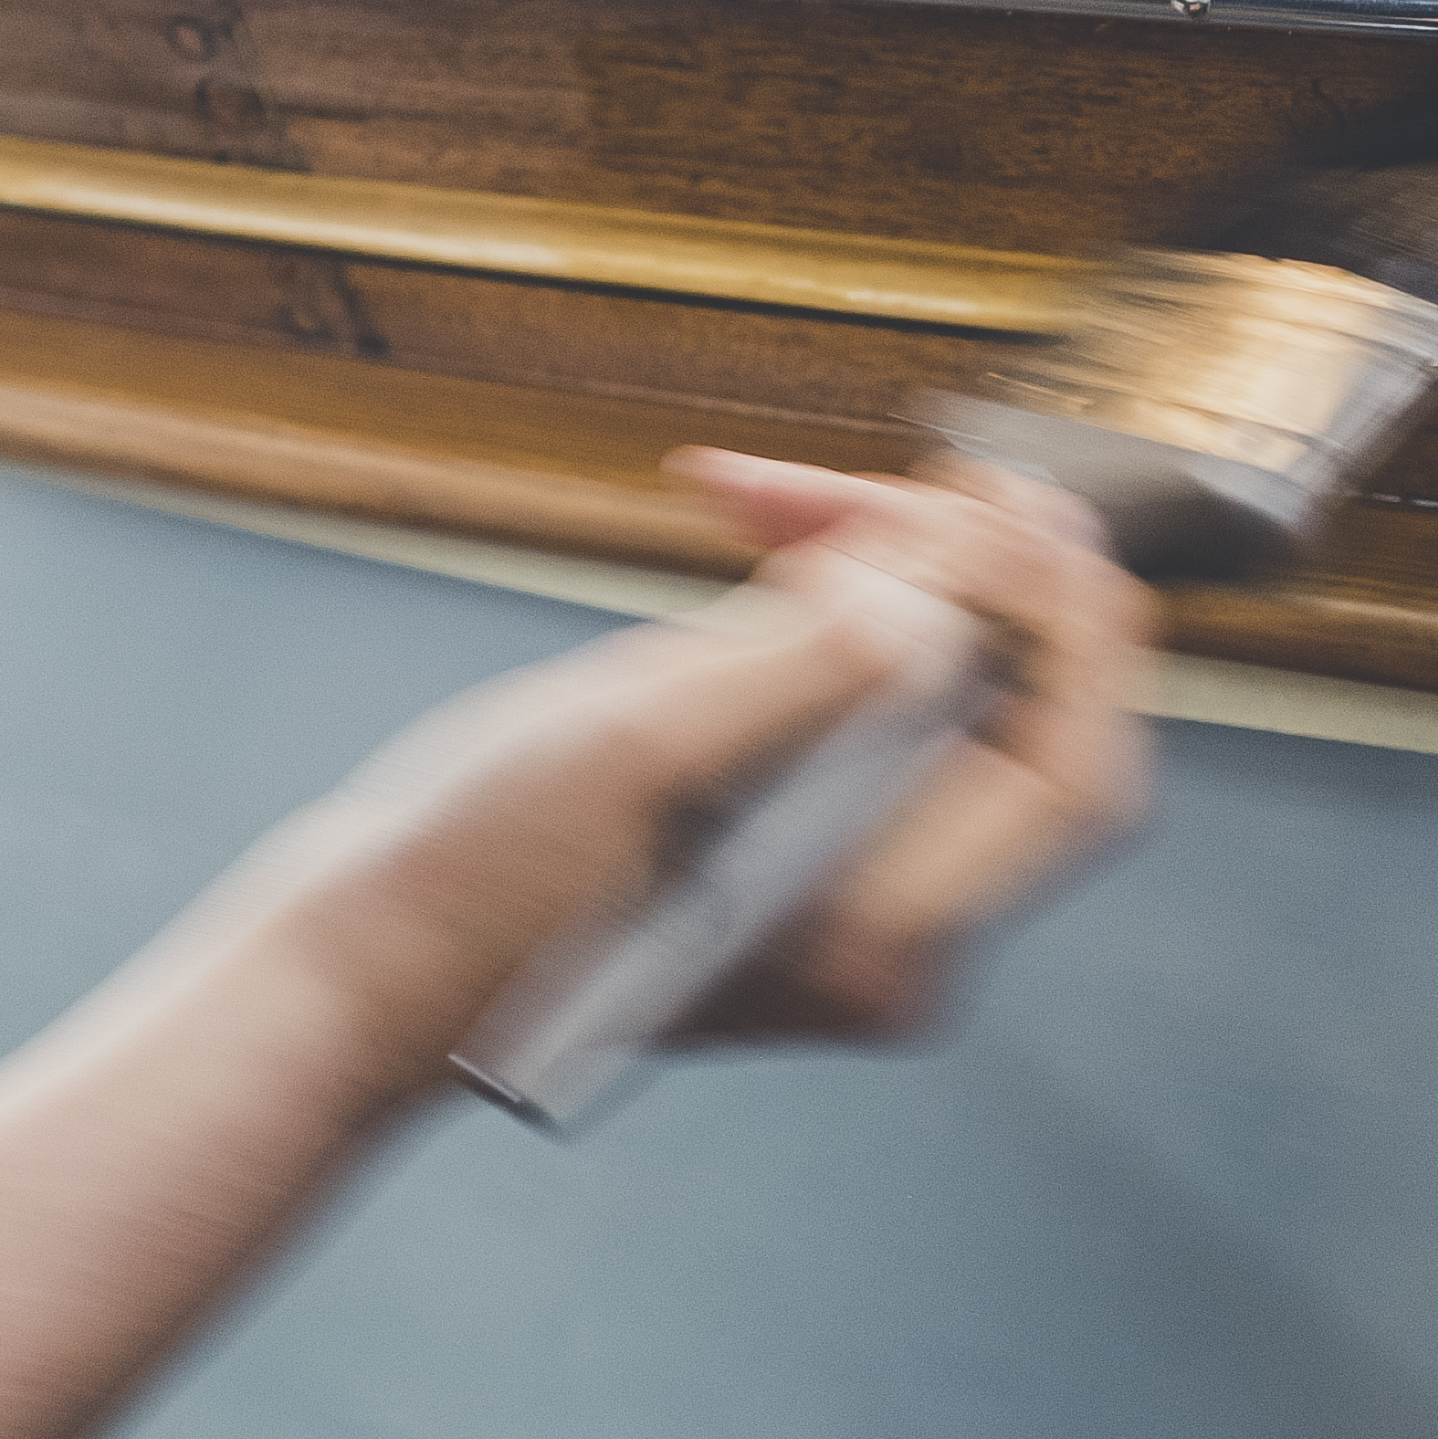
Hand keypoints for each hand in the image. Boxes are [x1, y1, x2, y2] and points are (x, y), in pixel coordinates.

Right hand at [245, 452, 1154, 1093]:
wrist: (360, 964)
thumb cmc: (464, 882)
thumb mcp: (633, 742)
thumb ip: (809, 663)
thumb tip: (948, 581)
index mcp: (878, 933)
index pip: (1076, 772)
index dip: (1068, 621)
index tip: (1002, 502)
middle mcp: (893, 935)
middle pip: (1017, 716)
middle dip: (957, 569)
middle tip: (857, 474)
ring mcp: (848, 899)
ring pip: (944, 694)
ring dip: (879, 570)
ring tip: (749, 491)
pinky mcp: (795, 854)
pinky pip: (871, 711)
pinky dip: (832, 616)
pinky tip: (761, 539)